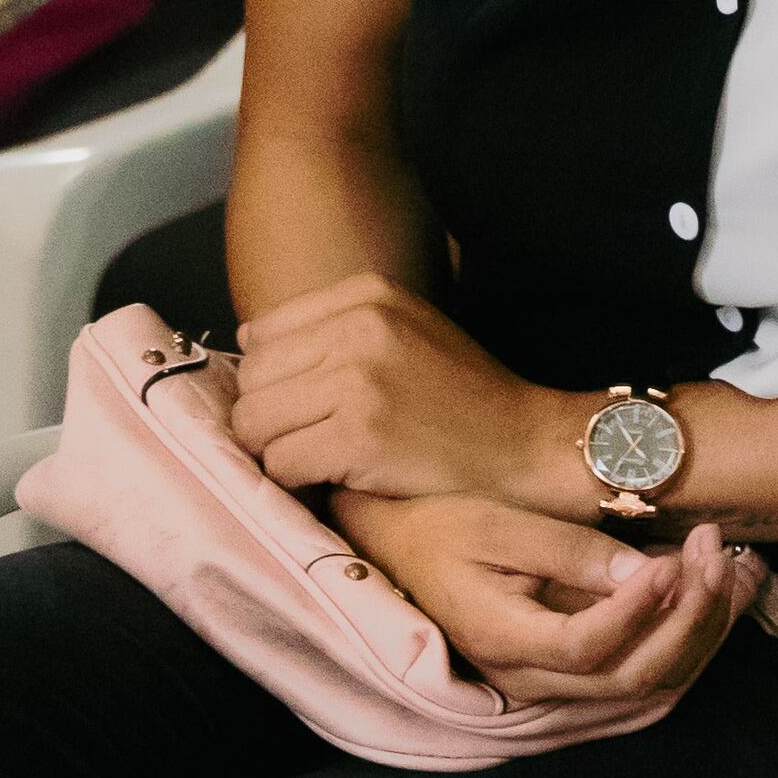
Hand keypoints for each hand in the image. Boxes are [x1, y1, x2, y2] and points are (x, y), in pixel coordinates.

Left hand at [229, 270, 560, 506]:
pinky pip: (280, 464)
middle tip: (314, 442)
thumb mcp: (407, 331)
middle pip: (251, 380)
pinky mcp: (357, 435)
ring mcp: (357, 380)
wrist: (529, 447)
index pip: (262, 334)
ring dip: (280, 453)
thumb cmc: (467, 401)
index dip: (275, 382)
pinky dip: (299, 484)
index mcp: (366, 294)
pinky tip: (336, 481)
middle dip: (271, 419)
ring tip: (324, 462)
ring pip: (255, 424)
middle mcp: (357, 326)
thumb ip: (335, 327)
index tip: (307, 409)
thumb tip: (248, 340)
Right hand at [350, 490, 755, 708]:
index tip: (676, 558)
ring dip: (705, 636)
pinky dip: (690, 654)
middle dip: (692, 616)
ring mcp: (551, 690)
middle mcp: (528, 681)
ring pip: (650, 689)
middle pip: (633, 677)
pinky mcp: (571, 682)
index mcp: (500, 639)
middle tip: (721, 550)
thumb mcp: (497, 524)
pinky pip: (643, 690)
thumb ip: (570, 553)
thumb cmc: (441, 527)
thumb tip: (646, 574)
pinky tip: (719, 607)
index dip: (640, 610)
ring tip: (741, 572)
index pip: (586, 646)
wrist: (399, 552)